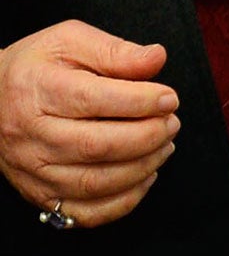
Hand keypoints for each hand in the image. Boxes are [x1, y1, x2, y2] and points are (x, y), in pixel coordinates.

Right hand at [0, 22, 177, 226]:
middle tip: (171, 123)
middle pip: (98, 145)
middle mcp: (29, 134)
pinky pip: (88, 213)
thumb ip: (115, 51)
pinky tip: (145, 175)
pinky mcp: (41, 195)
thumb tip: (157, 58)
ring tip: (165, 145)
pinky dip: (126, 199)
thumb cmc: (37, 70)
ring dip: (144, 166)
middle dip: (148, 136)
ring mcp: (33, 170)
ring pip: (97, 182)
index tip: (169, 98)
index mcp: (35, 89)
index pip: (92, 99)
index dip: (140, 101)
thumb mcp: (69, 42)